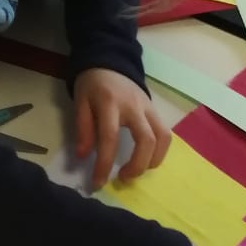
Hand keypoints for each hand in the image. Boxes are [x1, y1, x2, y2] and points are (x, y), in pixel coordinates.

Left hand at [74, 67, 170, 189]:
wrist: (109, 61)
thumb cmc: (92, 85)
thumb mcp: (80, 102)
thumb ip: (83, 128)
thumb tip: (83, 156)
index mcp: (110, 103)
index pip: (109, 138)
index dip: (104, 164)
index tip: (98, 183)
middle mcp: (134, 106)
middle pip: (146, 139)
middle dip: (137, 166)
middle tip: (123, 178)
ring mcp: (148, 107)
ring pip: (162, 137)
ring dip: (154, 160)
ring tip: (138, 170)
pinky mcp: (155, 110)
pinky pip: (165, 133)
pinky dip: (160, 151)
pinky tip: (147, 158)